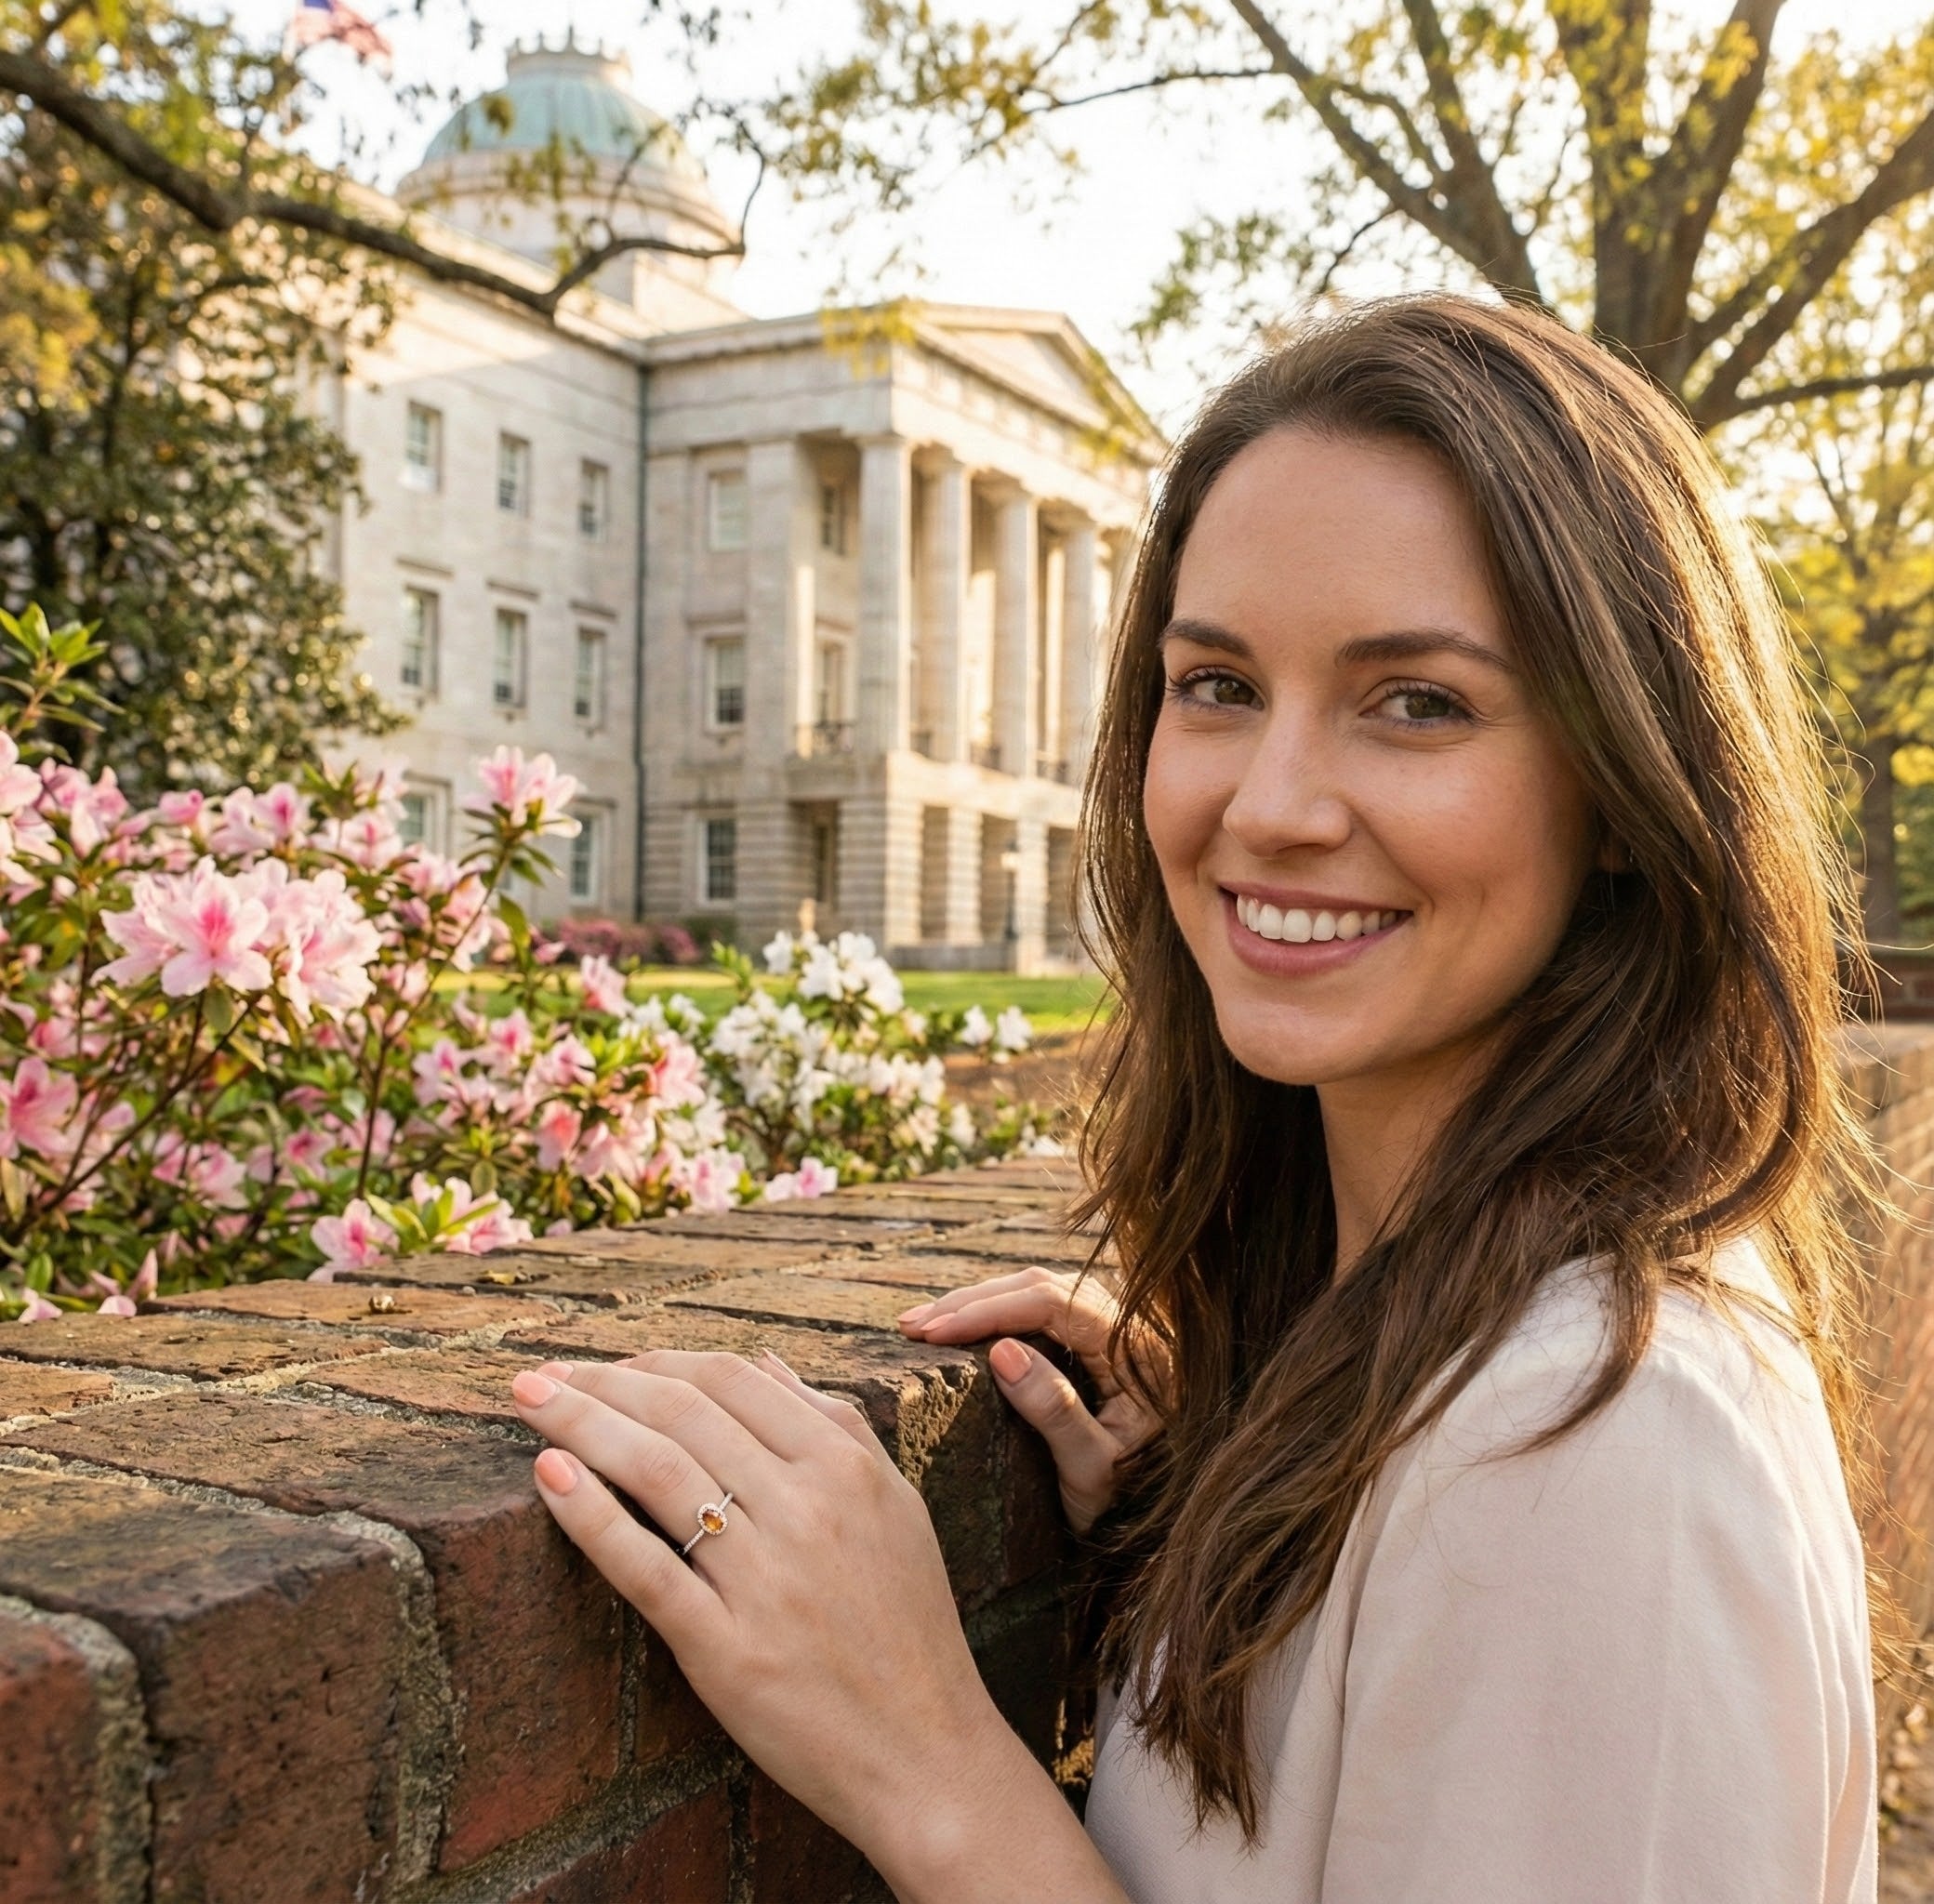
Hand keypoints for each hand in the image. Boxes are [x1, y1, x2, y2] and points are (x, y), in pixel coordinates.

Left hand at [509, 1348, 1044, 1891]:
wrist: (925, 1755)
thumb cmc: (908, 1629)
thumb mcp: (897, 1506)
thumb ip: (838, 1426)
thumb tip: (768, 1361)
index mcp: (846, 1465)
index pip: (732, 1379)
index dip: (657, 1360)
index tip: (607, 1364)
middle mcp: (806, 1507)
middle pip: (683, 1412)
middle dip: (601, 1381)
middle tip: (539, 1374)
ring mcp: (764, 1577)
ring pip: (656, 1471)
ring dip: (580, 1424)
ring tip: (527, 1402)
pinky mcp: (724, 1649)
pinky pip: (643, 1566)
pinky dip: (589, 1514)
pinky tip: (548, 1476)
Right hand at [896, 1267, 1161, 1533]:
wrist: (1171, 1521)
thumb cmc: (1137, 1502)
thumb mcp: (1094, 1470)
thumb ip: (1056, 1412)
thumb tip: (1003, 1350)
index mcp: (1135, 1347)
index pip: (1051, 1302)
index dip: (988, 1310)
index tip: (936, 1333)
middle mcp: (1127, 1325)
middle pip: (1040, 1286)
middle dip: (971, 1301)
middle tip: (912, 1326)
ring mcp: (1112, 1330)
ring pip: (1038, 1292)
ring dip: (979, 1304)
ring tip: (924, 1325)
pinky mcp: (1098, 1343)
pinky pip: (1043, 1312)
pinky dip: (997, 1315)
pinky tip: (963, 1330)